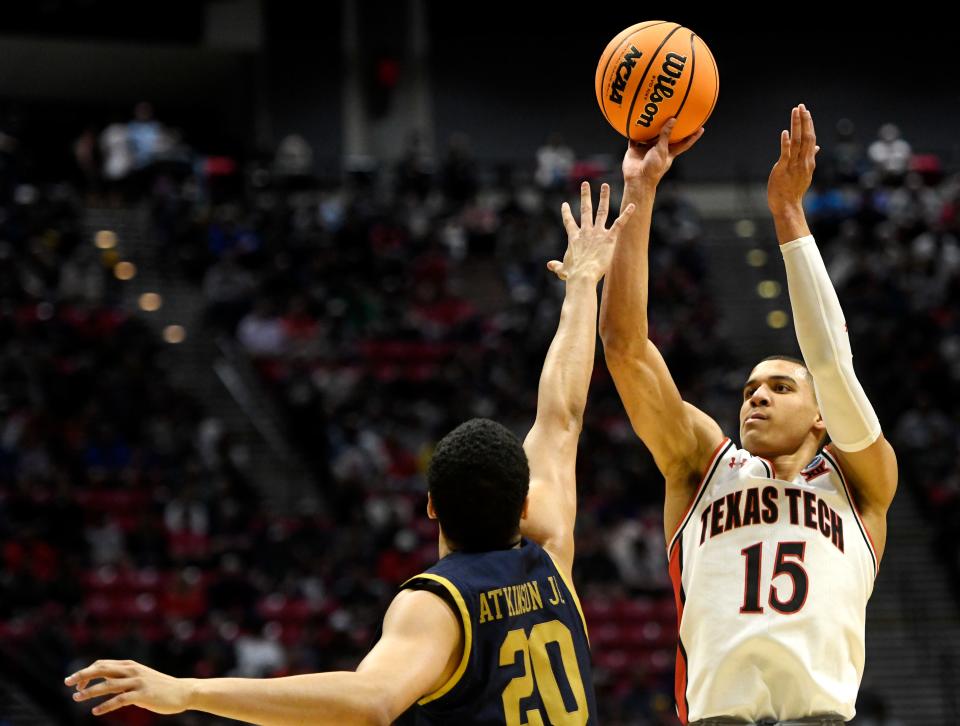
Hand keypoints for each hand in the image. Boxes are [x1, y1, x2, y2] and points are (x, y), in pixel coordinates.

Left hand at [65, 659, 191, 715]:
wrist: (182, 692)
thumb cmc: (159, 687)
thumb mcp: (140, 677)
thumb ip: (123, 678)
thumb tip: (104, 682)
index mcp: (130, 665)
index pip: (102, 664)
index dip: (86, 672)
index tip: (75, 682)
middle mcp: (132, 670)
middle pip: (102, 669)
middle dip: (83, 675)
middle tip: (67, 683)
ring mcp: (137, 682)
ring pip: (108, 684)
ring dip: (90, 691)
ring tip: (76, 697)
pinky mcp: (142, 694)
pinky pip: (120, 699)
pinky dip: (106, 705)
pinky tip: (95, 711)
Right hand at [547, 182, 634, 281]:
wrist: (583, 276)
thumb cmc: (573, 275)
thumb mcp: (563, 270)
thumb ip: (557, 265)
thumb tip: (550, 265)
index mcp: (574, 238)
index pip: (569, 222)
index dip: (566, 213)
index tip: (565, 204)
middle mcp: (585, 232)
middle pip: (585, 210)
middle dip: (585, 196)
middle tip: (585, 184)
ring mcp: (598, 233)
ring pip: (601, 211)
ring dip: (604, 198)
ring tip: (605, 186)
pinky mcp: (609, 238)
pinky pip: (619, 224)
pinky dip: (626, 214)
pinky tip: (632, 206)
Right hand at [622, 118, 704, 187]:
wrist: (637, 179)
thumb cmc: (653, 168)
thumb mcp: (662, 150)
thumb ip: (666, 135)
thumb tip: (673, 119)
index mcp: (669, 153)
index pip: (684, 143)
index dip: (693, 136)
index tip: (701, 128)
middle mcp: (658, 150)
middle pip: (666, 136)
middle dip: (669, 127)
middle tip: (674, 113)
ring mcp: (646, 150)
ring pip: (649, 136)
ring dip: (650, 127)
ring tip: (653, 113)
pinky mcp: (635, 150)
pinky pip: (634, 138)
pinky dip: (633, 132)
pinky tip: (633, 122)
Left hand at [767, 103, 819, 212]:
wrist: (787, 206)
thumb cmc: (793, 190)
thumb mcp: (805, 173)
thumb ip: (809, 158)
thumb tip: (817, 146)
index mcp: (809, 162)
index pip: (811, 139)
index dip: (809, 125)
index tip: (806, 112)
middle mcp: (804, 162)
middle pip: (806, 137)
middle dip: (804, 121)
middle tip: (802, 106)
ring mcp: (794, 165)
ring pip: (797, 142)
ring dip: (796, 126)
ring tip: (795, 112)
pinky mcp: (782, 170)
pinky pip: (786, 154)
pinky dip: (786, 142)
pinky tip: (785, 132)